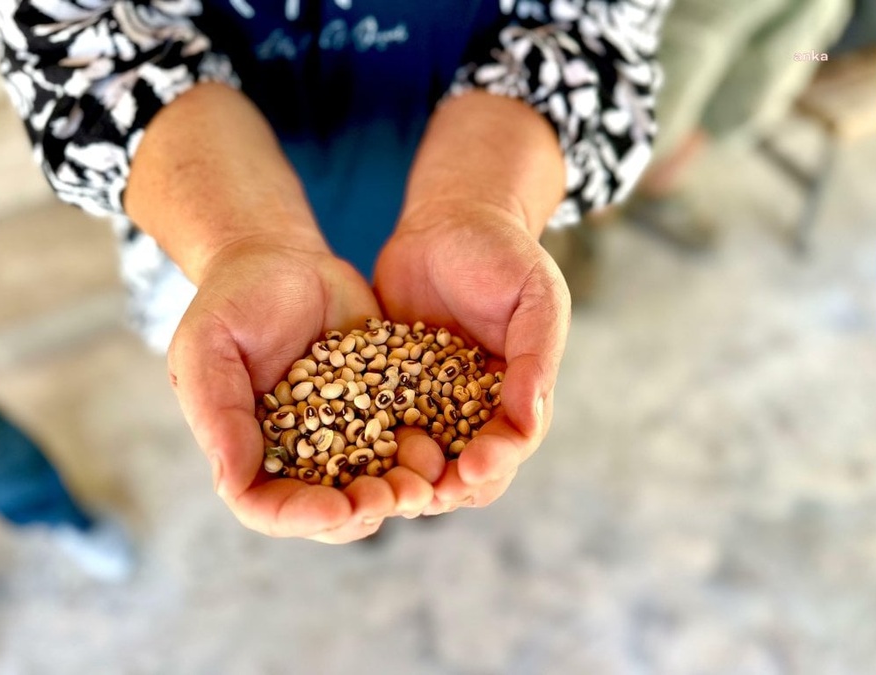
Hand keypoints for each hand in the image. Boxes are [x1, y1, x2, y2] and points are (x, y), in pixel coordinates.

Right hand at [167, 237, 433, 542]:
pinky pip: (405, 446)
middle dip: (364, 511)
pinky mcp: (381, 413)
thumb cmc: (232, 299)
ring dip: (401, 492)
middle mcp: (296, 457)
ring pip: (374, 487)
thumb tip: (233, 482)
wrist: (284, 261)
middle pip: (330, 512)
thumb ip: (216, 410)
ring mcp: (343, 438)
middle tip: (397, 497)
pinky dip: (423, 454)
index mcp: (246, 452)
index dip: (302, 517)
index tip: (336, 508)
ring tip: (426, 481)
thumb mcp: (208, 344)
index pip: (268, 508)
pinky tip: (442, 446)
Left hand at [373, 200, 570, 513]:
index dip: (493, 463)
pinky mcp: (387, 390)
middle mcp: (476, 410)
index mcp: (520, 396)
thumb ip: (536, 355)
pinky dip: (363, 444)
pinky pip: (375, 426)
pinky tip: (339, 453)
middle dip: (445, 487)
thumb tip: (530, 418)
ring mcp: (430, 403)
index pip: (511, 446)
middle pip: (464, 470)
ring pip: (418, 459)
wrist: (447, 222)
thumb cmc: (503, 254)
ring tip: (380, 487)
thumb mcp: (535, 296)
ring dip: (402, 478)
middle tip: (419, 495)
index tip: (469, 469)